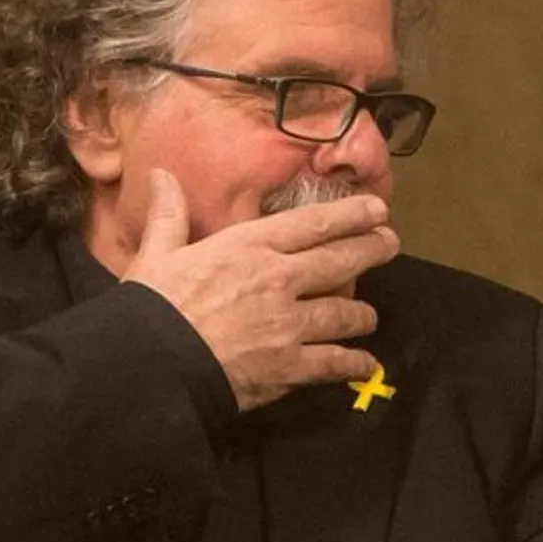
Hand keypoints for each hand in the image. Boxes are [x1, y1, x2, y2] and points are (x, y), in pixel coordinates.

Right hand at [122, 170, 400, 410]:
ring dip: (362, 314)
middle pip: (340, 261)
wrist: (151, 365)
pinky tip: (365, 363)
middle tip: (391, 244)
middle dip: (371, 250)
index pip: (312, 224)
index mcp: (249, 247)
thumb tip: (162, 174)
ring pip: (343, 313)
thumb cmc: (152, 307)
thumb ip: (169, 215)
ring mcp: (289, 325)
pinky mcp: (290, 366)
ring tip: (370, 315)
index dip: (350, 215)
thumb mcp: (155, 253)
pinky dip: (353, 362)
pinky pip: (333, 362)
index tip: (377, 209)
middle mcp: (278, 280)